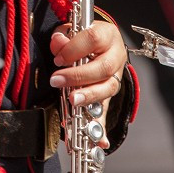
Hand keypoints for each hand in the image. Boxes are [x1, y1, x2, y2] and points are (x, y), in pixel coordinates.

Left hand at [49, 20, 126, 148]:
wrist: (101, 44)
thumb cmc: (83, 37)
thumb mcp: (72, 31)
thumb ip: (63, 37)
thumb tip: (58, 43)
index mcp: (107, 35)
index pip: (93, 39)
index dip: (74, 48)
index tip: (58, 58)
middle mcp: (116, 56)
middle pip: (103, 67)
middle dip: (79, 76)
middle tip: (57, 80)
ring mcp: (116, 76)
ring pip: (108, 88)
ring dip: (89, 97)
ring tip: (73, 102)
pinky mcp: (110, 94)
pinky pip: (107, 111)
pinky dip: (102, 128)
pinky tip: (101, 142)